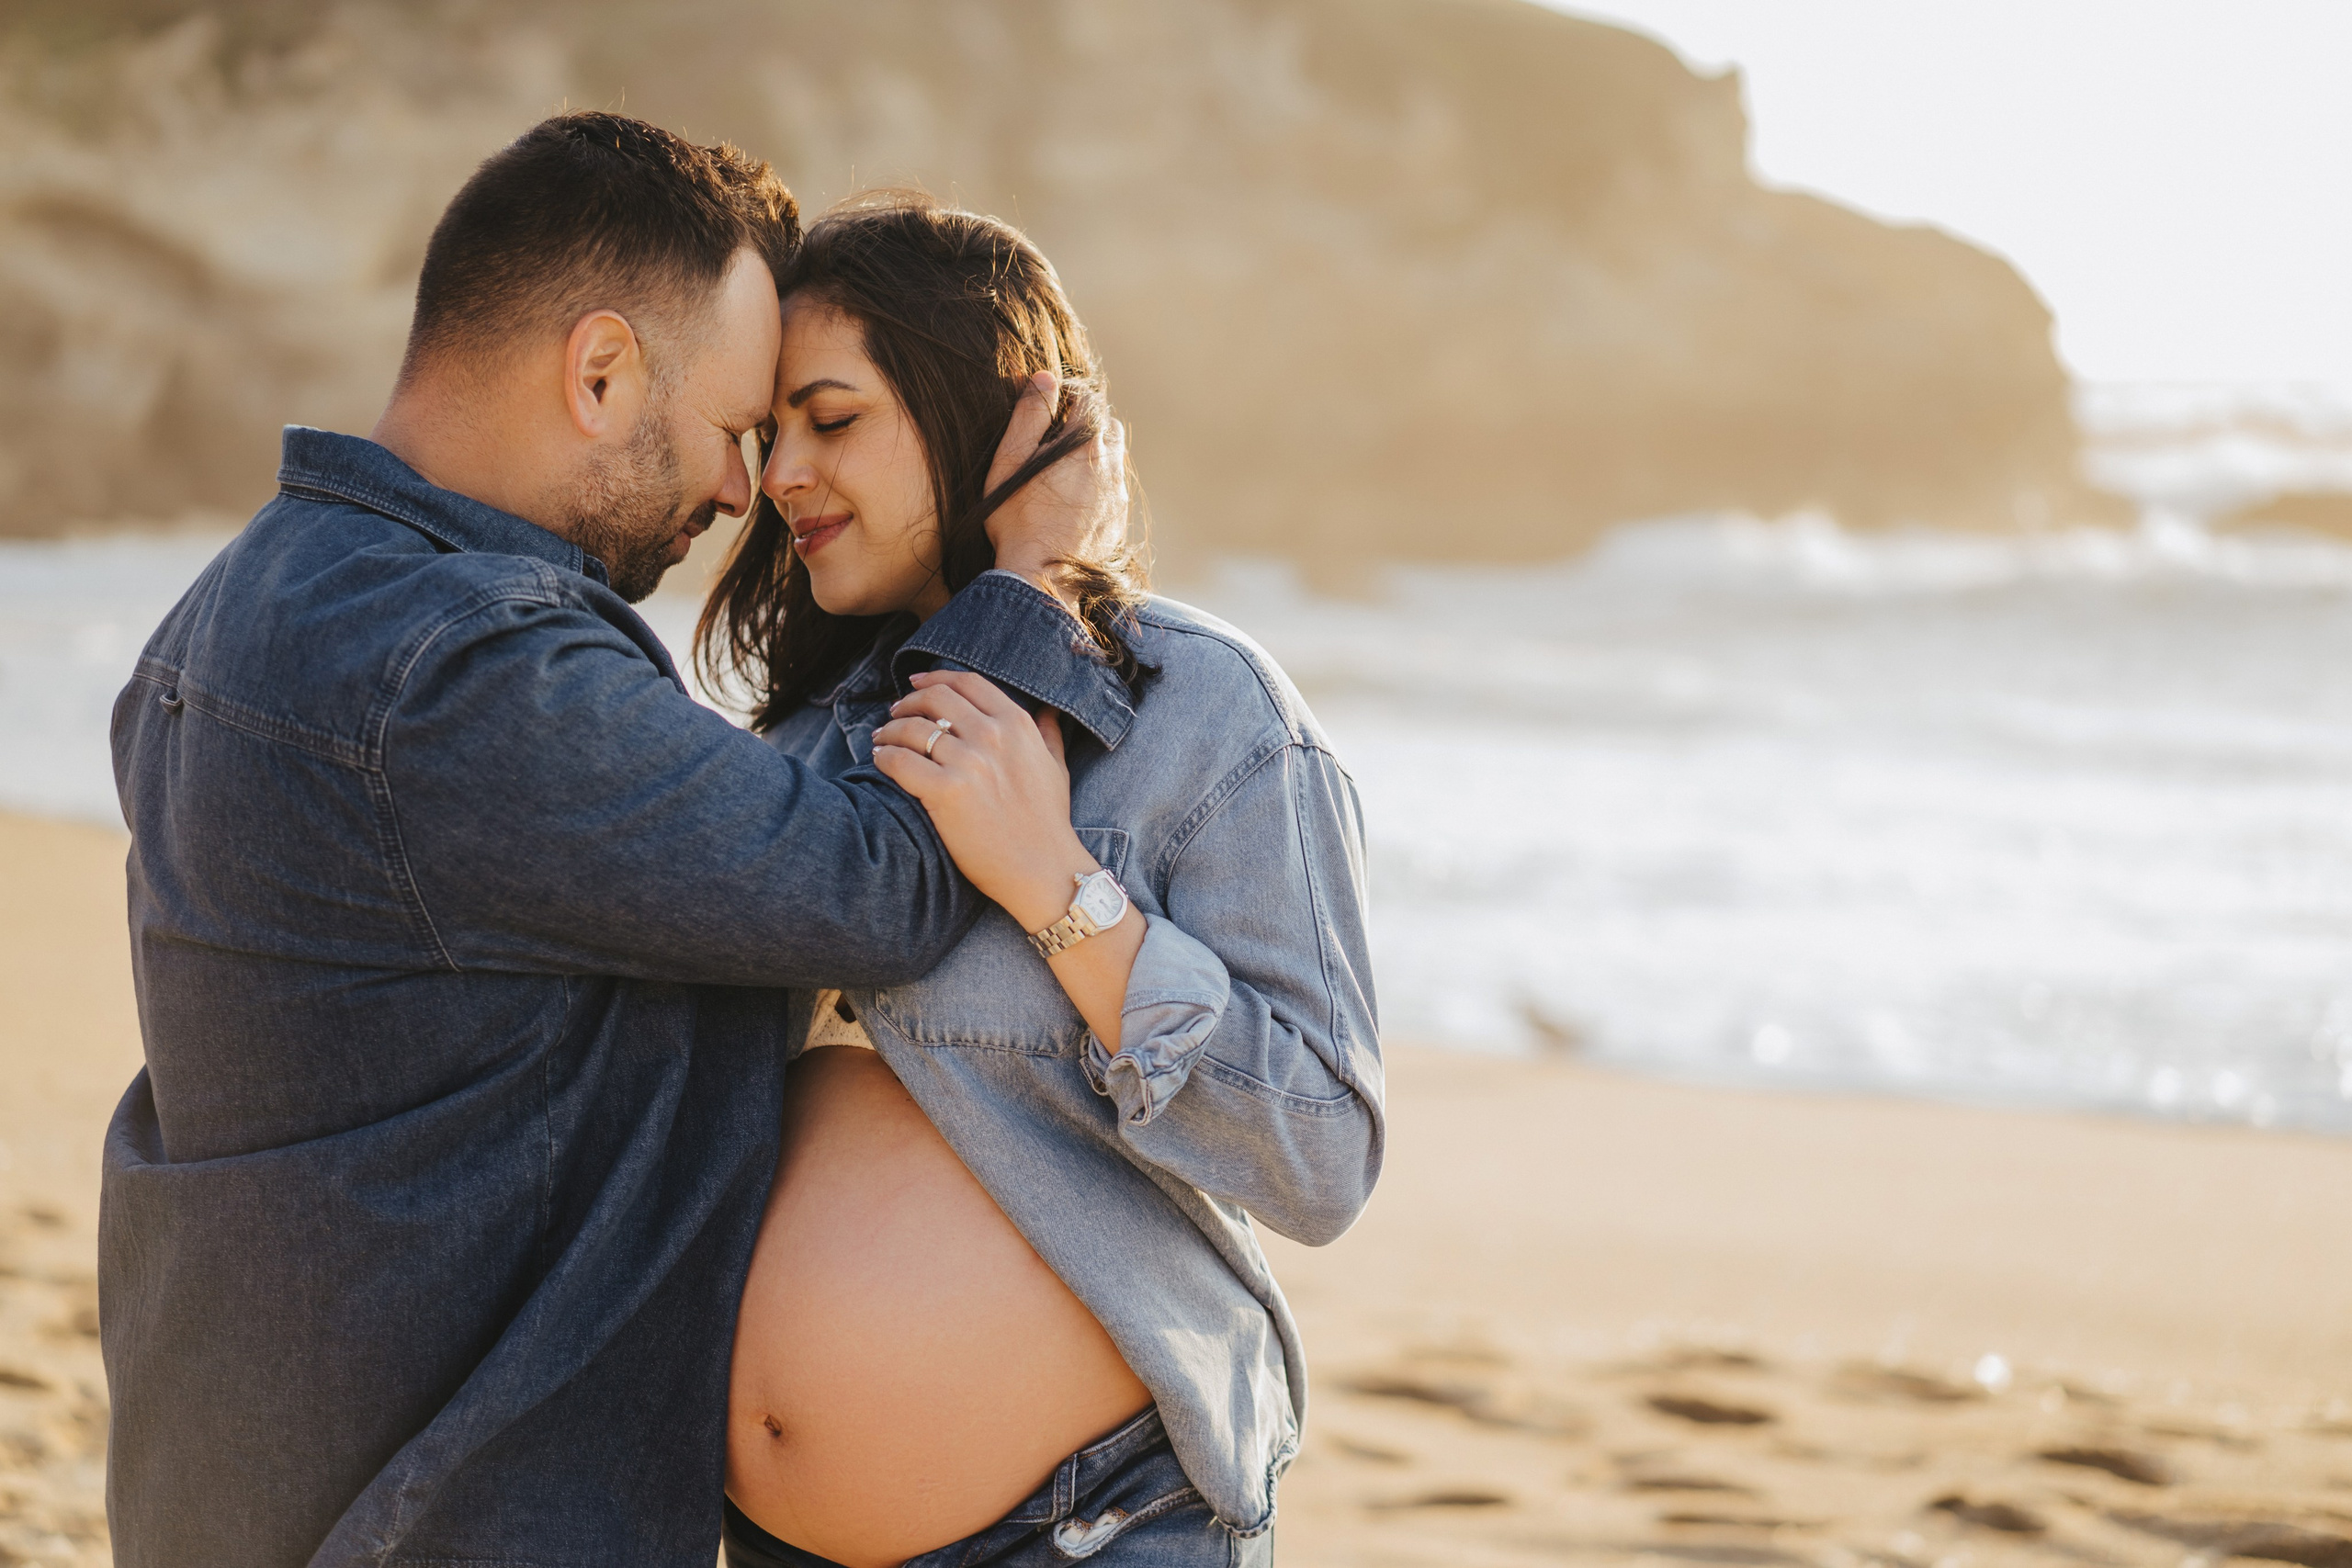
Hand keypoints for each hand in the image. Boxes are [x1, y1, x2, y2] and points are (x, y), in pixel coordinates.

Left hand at [871, 669, 1095, 930]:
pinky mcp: (946, 792)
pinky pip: (900, 762)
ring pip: (912, 729)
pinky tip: (880, 760)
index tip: (916, 683)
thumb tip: (1049, 709)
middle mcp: (992, 736)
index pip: (967, 683)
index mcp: (1017, 725)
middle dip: (908, 702)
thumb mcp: (1056, 768)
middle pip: (935, 699)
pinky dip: (884, 757)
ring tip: (882, 739)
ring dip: (890, 730)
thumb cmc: (1049, 821)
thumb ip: (1048, 733)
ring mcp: (968, 763)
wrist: (1043, 868)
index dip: (935, 678)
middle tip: (895, 713)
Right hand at [985, 372, 1129, 591]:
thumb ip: (1029, 416)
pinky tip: (1072, 502)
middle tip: (1054, 441)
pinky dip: (1098, 486)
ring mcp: (1117, 495)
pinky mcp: (1117, 520)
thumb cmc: (1017, 519)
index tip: (1049, 411)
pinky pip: (1113, 490)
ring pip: (1113, 459)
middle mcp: (1110, 466)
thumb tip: (1044, 379)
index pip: (1089, 398)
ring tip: (1062, 472)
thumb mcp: (1011, 461)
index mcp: (1086, 444)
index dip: (1068, 398)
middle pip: (1108, 426)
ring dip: (1093, 456)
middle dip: (1086, 425)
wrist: (1041, 578)